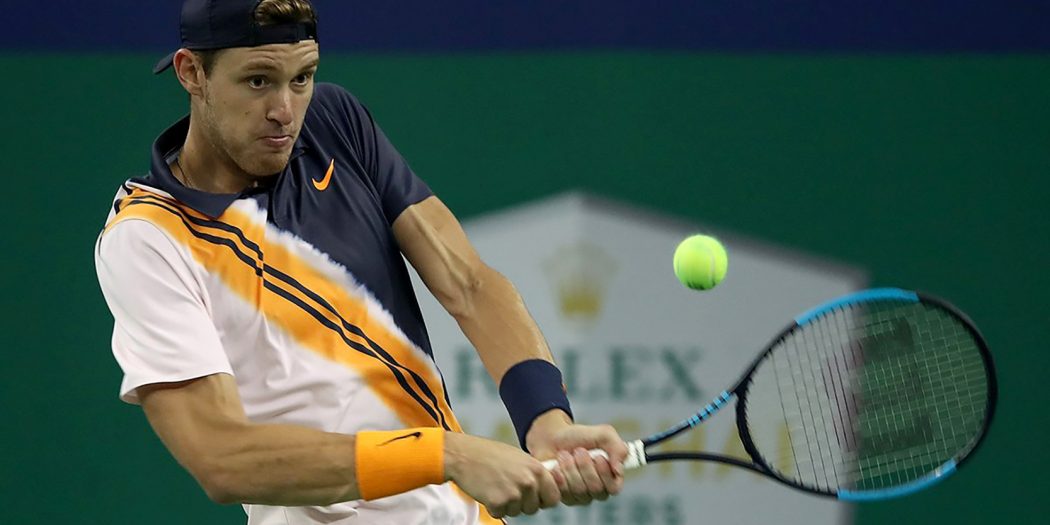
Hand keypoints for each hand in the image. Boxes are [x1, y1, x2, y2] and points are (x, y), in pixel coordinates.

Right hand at [444, 432, 563, 518]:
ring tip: (496, 486)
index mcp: (537, 470)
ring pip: (517, 512)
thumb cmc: (490, 454)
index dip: (543, 500)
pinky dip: (493, 507)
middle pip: (534, 508)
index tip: (535, 497)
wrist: (464, 455)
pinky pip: (501, 513)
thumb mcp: (520, 457)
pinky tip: (487, 491)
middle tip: (508, 489)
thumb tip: (551, 485)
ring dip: (507, 505)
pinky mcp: (498, 503)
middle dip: (523, 504)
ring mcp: (514, 493)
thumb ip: (535, 472)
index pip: (554, 497)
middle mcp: (528, 482)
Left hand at [525, 410, 627, 505]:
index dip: (605, 473)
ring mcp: (580, 495)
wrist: (553, 437)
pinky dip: (559, 475)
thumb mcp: (603, 434)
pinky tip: (556, 465)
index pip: (614, 488)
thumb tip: (619, 469)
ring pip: (579, 490)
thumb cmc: (579, 437)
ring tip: (564, 454)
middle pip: (596, 489)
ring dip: (570, 468)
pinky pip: (563, 492)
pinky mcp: (564, 496)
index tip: (597, 457)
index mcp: (611, 477)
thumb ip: (617, 447)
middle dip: (585, 466)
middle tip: (578, 450)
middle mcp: (597, 490)